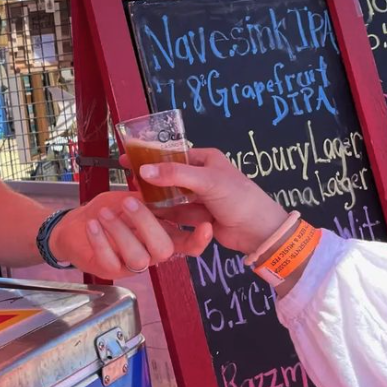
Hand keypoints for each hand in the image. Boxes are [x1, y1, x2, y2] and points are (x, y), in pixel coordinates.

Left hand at [49, 190, 212, 278]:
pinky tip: (92, 225)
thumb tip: (160, 186)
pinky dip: (100, 240)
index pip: (186, 244)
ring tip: (104, 213)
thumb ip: (145, 199)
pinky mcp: (109, 269)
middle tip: (128, 203)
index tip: (206, 226)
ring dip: (120, 231)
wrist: (74, 225)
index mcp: (160, 235)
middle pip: (164, 250)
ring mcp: (131, 264)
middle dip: (147, 224)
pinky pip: (109, 260)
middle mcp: (150, 253)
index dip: (198, 239)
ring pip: (138, 257)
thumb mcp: (127, 199)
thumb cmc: (106, 210)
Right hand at [125, 148, 287, 255]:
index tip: (126, 158)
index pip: (172, 154)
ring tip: (133, 201)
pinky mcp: (199, 217)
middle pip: (169, 176)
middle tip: (126, 182)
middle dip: (149, 180)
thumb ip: (175, 174)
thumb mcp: (208, 181)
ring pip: (171, 196)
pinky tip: (148, 216)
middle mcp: (202, 176)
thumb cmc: (239, 199)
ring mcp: (200, 198)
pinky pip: (177, 214)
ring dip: (155, 199)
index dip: (149, 156)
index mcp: (206, 159)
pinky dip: (164, 215)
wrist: (260, 232)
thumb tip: (143, 170)